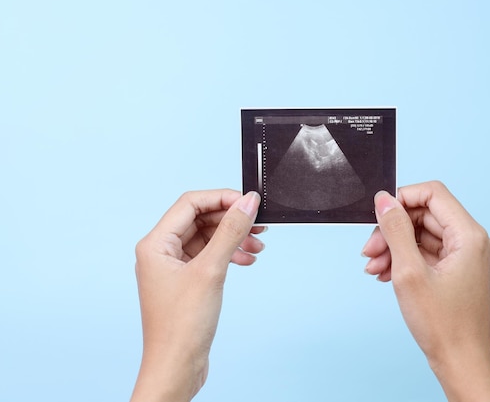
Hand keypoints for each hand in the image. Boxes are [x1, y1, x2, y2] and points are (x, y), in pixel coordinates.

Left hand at [130, 190, 264, 401]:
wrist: (177, 367)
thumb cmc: (181, 327)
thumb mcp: (211, 270)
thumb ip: (230, 232)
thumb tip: (246, 203)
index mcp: (155, 244)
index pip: (190, 204)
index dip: (221, 198)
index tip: (247, 201)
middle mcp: (161, 252)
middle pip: (200, 219)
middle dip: (231, 219)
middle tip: (258, 222)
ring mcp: (173, 267)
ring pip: (207, 238)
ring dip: (233, 238)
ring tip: (257, 244)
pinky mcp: (186, 281)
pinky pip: (210, 256)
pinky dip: (229, 254)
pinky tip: (246, 259)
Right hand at [362, 181, 489, 401]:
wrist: (461, 363)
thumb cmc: (443, 325)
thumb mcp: (409, 272)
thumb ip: (395, 231)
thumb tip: (384, 201)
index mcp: (468, 235)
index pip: (433, 193)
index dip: (402, 198)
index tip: (378, 215)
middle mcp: (470, 241)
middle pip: (424, 215)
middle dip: (392, 230)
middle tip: (369, 251)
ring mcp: (463, 257)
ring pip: (421, 235)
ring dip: (394, 247)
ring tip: (373, 268)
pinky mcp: (455, 271)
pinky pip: (425, 253)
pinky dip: (403, 260)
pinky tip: (384, 275)